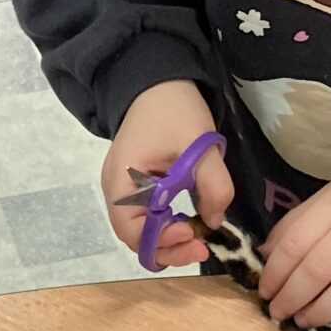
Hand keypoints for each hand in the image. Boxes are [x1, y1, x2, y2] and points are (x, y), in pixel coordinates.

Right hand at [102, 79, 232, 267]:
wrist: (158, 82)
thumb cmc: (174, 110)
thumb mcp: (200, 145)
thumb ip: (213, 185)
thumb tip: (214, 222)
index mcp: (122, 181)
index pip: (133, 232)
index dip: (163, 242)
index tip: (194, 234)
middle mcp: (116, 191)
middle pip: (135, 239)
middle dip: (168, 248)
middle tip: (202, 246)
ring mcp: (124, 190)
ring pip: (141, 232)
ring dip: (168, 240)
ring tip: (197, 236)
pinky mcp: (135, 187)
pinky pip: (146, 218)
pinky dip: (166, 226)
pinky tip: (188, 221)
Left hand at [259, 153, 330, 328]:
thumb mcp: (330, 195)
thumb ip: (298, 223)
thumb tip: (266, 255)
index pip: (296, 243)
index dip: (275, 272)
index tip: (265, 290)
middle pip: (319, 270)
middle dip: (292, 298)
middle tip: (278, 312)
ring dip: (321, 312)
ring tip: (304, 320)